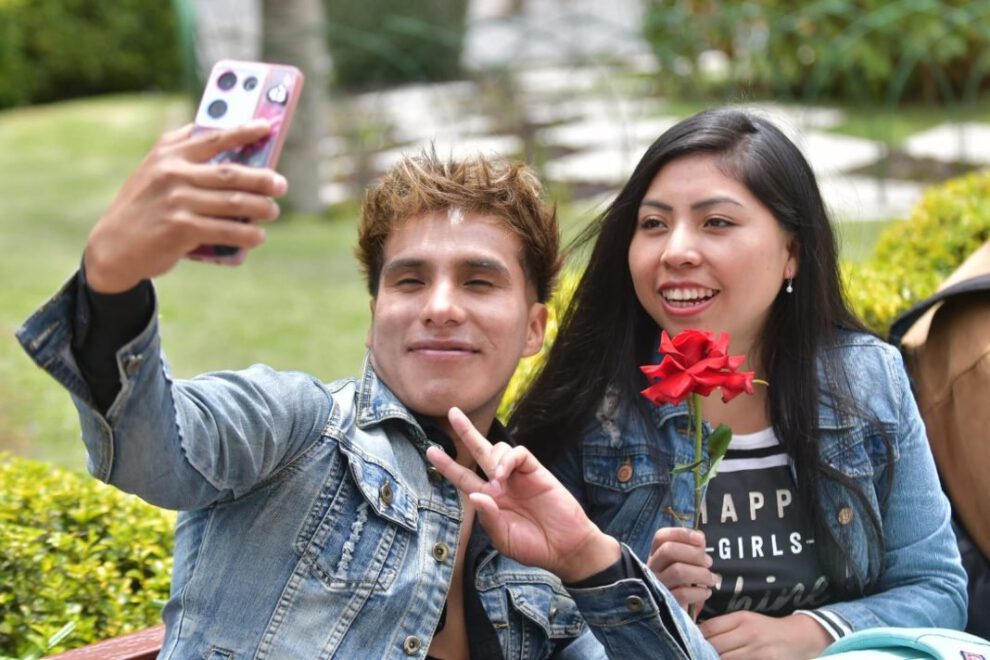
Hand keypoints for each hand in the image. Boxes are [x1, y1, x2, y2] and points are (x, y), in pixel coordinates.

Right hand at [84, 121, 288, 292]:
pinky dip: (246, 234)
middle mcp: (173, 173)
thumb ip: (183, 154)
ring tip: (273, 211)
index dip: (244, 131)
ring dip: (260, 208)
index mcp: (169, 154)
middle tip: (281, 185)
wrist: (112, 247)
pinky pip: (225, 229)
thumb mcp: (154, 172)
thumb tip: (229, 144)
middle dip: (263, 179)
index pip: (213, 137)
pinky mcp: (181, 228)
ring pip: (233, 202)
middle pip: (231, 173)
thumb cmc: (146, 207)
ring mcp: (177, 201)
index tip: (266, 127)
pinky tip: (258, 236)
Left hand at [426, 407, 620, 582]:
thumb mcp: (504, 539)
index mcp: (490, 500)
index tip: (431, 451)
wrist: (565, 548)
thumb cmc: (533, 547)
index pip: (464, 477)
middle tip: (452, 412)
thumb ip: (489, 518)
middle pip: (479, 451)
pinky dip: (509, 459)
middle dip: (466, 432)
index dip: (447, 465)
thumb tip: (476, 495)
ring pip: (498, 449)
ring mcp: (518, 476)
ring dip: (493, 459)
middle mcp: (501, 483)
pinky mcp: (536, 471)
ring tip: (498, 482)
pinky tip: (505, 473)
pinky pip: (519, 454)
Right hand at [648, 526, 716, 614]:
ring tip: (712, 579)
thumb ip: (691, 552)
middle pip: (668, 550)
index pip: (661, 537)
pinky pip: (683, 594)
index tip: (700, 539)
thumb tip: (700, 539)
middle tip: (709, 562)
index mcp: (656, 557)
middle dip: (694, 554)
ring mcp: (656, 587)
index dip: (681, 533)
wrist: (673, 618)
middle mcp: (651, 569)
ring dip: (701, 573)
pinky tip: (706, 593)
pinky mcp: (664, 604)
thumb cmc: (682, 587)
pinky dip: (699, 592)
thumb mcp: (684, 567)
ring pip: (677, 571)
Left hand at [699, 611, 831, 658]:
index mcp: (742, 619)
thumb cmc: (765, 628)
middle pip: (715, 645)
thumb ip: (724, 624)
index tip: (686, 639)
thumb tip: (697, 631)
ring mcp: (757, 651)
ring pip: (725, 658)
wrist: (797, 638)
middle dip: (700, 650)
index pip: (710, 628)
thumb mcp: (746, 619)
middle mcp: (749, 634)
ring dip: (711, 658)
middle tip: (690, 652)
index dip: (695, 635)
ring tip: (702, 657)